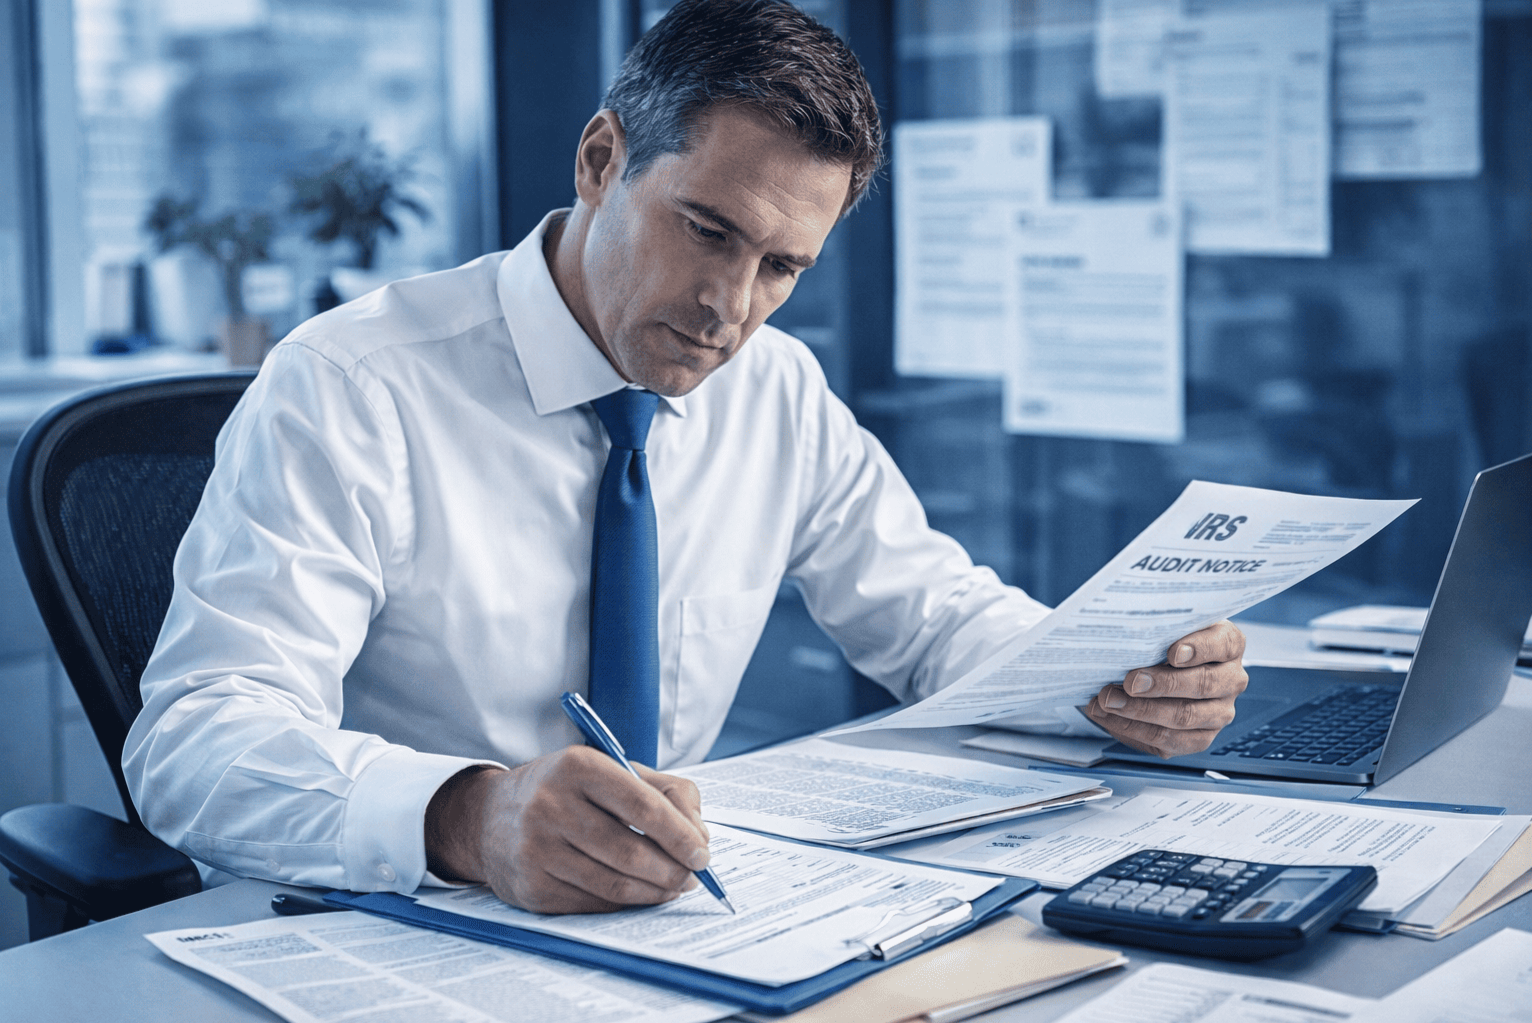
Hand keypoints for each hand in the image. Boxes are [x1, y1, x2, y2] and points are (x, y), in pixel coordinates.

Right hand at [425, 746, 710, 912]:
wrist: (488, 817)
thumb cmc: (565, 790)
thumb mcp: (610, 769)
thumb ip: (665, 791)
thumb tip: (699, 835)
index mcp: (578, 766)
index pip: (641, 805)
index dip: (679, 834)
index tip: (702, 853)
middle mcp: (551, 806)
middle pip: (630, 851)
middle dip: (672, 870)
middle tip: (692, 876)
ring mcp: (537, 850)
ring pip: (614, 884)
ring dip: (654, 892)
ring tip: (673, 886)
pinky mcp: (531, 888)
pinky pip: (593, 903)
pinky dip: (625, 903)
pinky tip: (639, 894)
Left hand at [1083, 620, 1247, 757]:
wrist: (1158, 667)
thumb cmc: (1163, 640)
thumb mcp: (1166, 625)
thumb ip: (1157, 627)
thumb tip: (1125, 635)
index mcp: (1229, 645)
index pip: (1223, 644)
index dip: (1199, 649)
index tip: (1173, 653)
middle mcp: (1231, 680)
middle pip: (1204, 685)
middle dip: (1163, 684)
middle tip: (1131, 682)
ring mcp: (1219, 712)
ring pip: (1186, 717)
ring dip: (1142, 711)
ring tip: (1110, 701)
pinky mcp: (1200, 737)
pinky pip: (1171, 741)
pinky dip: (1136, 730)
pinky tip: (1111, 718)